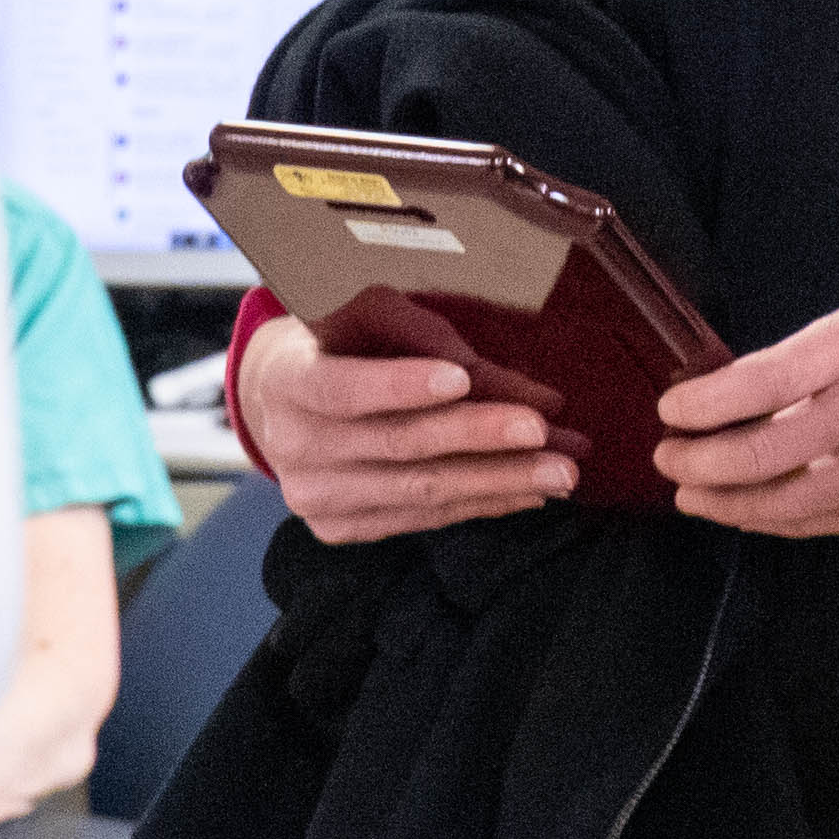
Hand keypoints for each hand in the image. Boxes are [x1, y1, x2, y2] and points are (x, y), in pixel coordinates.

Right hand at [233, 309, 573, 542]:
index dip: (401, 386)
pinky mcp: (341, 528)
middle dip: (478, 438)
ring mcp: (316, 497)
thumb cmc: (336, 340)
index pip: (343, 389)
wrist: (279, 401)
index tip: (462, 377)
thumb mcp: (362, 310)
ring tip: (559, 472)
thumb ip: (417, 330)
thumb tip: (481, 373)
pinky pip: (423, 519)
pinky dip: (481, 504)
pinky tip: (527, 492)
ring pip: (419, 492)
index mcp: (287, 380)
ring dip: (498, 482)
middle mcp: (294, 446)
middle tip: (542, 430)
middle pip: (397, 445)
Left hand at [653, 266, 838, 539]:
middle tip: (670, 466)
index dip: (703, 406)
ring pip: (800, 504)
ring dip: (739, 507)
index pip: (759, 383)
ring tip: (702, 500)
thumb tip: (747, 398)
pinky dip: (796, 521)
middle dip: (703, 467)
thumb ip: (818, 356)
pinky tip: (766, 514)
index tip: (670, 413)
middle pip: (767, 454)